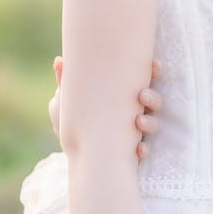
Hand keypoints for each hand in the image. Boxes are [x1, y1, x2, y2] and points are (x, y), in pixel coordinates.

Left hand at [48, 55, 162, 161]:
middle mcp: (136, 111)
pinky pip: (144, 150)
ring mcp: (137, 131)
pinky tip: (139, 148)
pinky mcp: (133, 151)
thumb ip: (66, 82)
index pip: (144, 79)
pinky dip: (144, 149)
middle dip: (152, 97)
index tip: (154, 64)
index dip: (153, 71)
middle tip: (141, 95)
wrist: (73, 152)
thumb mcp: (69, 101)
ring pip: (153, 124)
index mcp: (124, 95)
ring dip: (150, 122)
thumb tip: (58, 60)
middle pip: (154, 101)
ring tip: (138, 122)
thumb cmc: (74, 121)